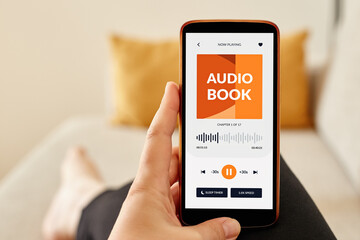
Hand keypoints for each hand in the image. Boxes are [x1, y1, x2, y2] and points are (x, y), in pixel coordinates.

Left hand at [109, 82, 240, 239]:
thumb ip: (209, 232)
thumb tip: (231, 225)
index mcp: (147, 187)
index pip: (159, 138)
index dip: (167, 110)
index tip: (174, 88)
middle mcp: (151, 193)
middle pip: (174, 157)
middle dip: (191, 145)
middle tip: (207, 130)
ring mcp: (157, 207)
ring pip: (180, 181)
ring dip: (196, 177)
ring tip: (218, 171)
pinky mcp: (162, 222)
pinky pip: (181, 202)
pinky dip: (195, 200)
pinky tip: (212, 206)